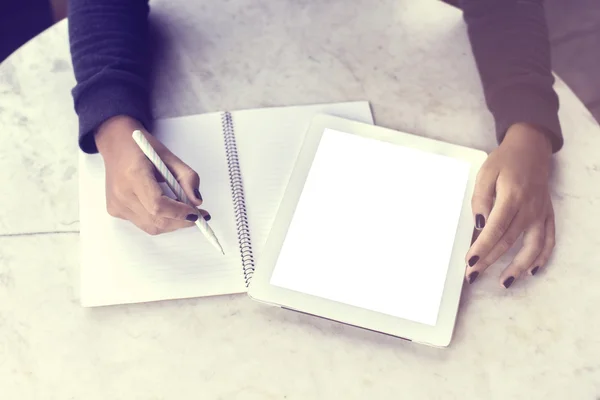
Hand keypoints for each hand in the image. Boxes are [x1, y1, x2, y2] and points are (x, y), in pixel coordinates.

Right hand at [95, 116, 208, 234]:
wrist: (116, 144)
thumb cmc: (143, 148)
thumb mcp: (169, 156)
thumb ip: (187, 177)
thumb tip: (197, 202)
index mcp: (134, 174)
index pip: (158, 205)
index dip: (180, 213)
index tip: (197, 213)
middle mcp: (122, 193)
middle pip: (156, 220)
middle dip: (181, 221)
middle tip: (198, 215)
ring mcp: (117, 204)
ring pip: (152, 227)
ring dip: (172, 223)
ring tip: (182, 210)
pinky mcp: (115, 211)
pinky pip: (143, 223)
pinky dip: (159, 220)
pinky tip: (164, 207)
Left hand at [465, 123, 554, 287]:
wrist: (531, 148)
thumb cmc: (504, 161)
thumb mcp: (485, 173)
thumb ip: (480, 199)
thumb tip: (479, 223)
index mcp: (511, 197)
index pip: (494, 230)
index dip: (482, 248)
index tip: (470, 263)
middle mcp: (528, 209)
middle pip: (508, 242)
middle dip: (489, 262)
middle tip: (473, 276)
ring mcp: (540, 213)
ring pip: (532, 246)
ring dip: (518, 267)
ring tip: (505, 282)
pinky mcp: (547, 214)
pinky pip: (549, 239)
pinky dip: (542, 257)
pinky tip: (532, 270)